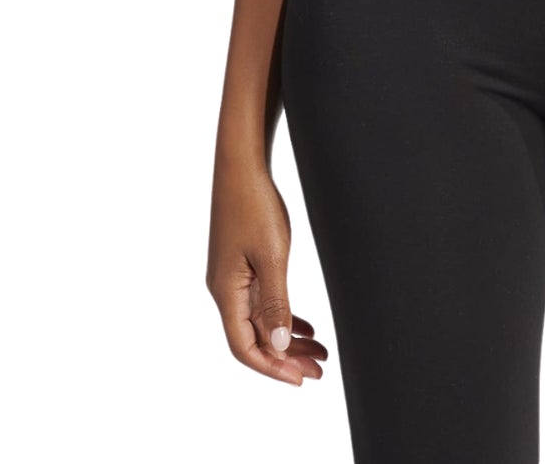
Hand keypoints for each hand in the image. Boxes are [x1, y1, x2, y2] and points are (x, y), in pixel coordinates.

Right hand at [207, 161, 327, 385]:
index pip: (244, 347)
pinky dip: (283, 316)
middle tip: (320, 371)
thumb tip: (279, 346)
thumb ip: (277, 302)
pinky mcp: (242, 264)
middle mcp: (225, 290)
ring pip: (261, 320)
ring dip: (288, 338)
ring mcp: (233, 277)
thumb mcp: (272, 255)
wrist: (242, 165)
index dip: (272, 367)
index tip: (301, 379)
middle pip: (254, 338)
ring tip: (319, 351)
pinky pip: (262, 302)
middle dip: (286, 358)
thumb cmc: (255, 205)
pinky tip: (304, 325)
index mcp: (225, 292)